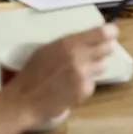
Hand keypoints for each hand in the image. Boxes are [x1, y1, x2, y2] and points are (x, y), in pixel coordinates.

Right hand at [0, 26, 116, 127]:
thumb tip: (89, 38)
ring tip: (74, 74)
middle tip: (93, 54)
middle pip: (108, 48)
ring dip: (93, 69)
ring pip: (101, 67)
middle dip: (103, 50)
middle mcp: (80, 57)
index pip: (103, 33)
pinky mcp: (84, 91)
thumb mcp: (47, 50)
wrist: (22, 101)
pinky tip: (69, 88)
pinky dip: (84, 85)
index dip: (109, 33)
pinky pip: (92, 83)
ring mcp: (83, 75)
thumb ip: (69, 44)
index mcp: (69, 43)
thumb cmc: (31, 74)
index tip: (110, 35)